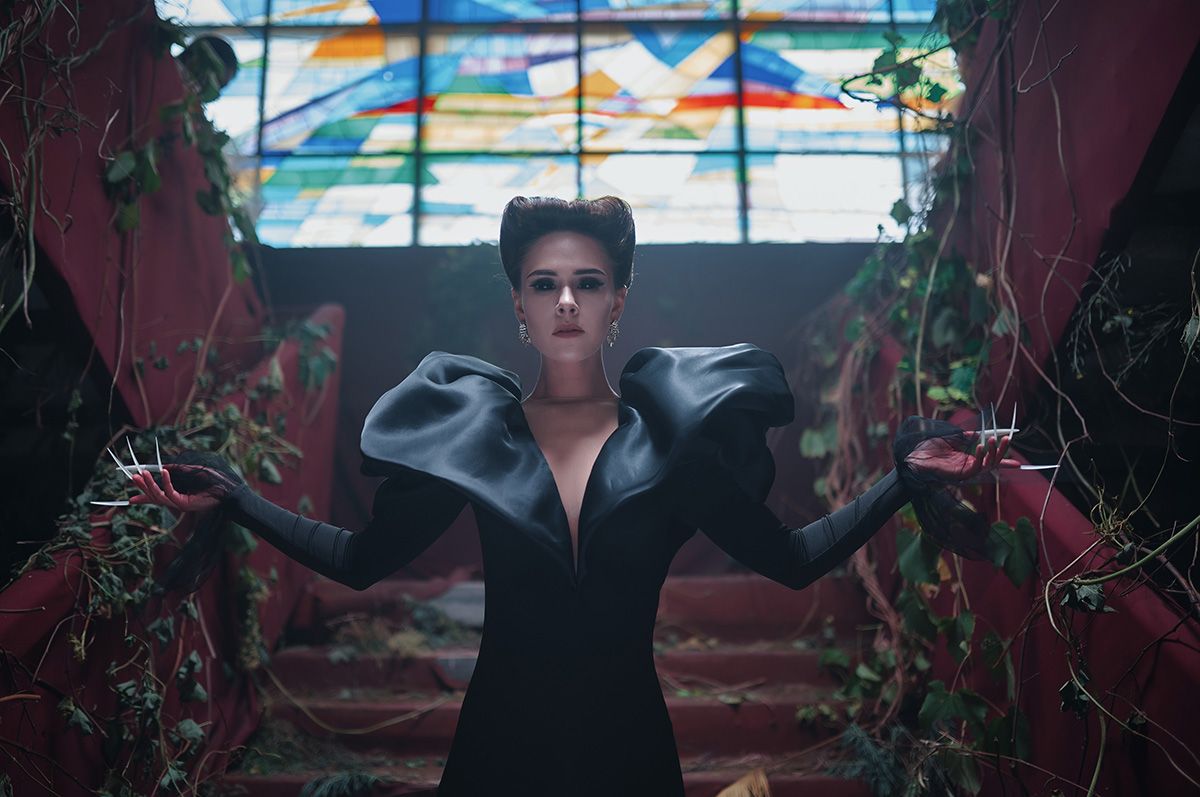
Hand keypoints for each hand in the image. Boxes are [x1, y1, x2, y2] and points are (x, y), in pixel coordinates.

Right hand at [129, 466, 224, 512]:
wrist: (229, 490)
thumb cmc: (214, 481)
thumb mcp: (192, 471)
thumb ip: (178, 469)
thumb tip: (162, 467)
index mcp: (177, 495)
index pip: (156, 497)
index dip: (143, 497)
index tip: (130, 498)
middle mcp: (177, 501)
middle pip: (154, 496)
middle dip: (143, 487)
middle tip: (133, 477)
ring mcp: (180, 504)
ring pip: (158, 496)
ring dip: (150, 483)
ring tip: (143, 473)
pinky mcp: (184, 504)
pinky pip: (170, 493)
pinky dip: (165, 482)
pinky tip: (163, 471)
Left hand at [904, 431, 1020, 481]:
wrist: (913, 455)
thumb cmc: (928, 447)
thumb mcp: (951, 437)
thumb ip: (966, 436)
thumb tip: (980, 433)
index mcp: (967, 458)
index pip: (989, 457)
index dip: (1003, 455)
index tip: (1014, 448)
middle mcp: (968, 466)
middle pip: (992, 461)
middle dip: (1002, 451)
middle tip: (1008, 439)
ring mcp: (964, 471)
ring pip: (987, 465)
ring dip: (993, 452)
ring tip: (994, 439)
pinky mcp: (959, 475)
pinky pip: (974, 467)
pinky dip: (979, 457)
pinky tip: (979, 446)